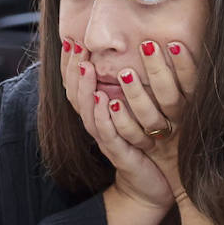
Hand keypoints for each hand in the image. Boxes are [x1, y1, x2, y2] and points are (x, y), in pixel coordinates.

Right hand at [61, 38, 195, 208]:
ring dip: (86, 89)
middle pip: (76, 96)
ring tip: (86, 67)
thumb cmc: (146, 144)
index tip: (72, 40)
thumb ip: (128, 85)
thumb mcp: (136, 110)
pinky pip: (108, 135)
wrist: (153, 185)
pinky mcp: (120, 155)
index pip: (76, 85)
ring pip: (88, 113)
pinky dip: (104, 117)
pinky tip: (105, 100)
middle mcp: (97, 125)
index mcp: (98, 114)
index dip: (70, 64)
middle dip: (74, 69)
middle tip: (76, 46)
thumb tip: (129, 51)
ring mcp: (106, 141)